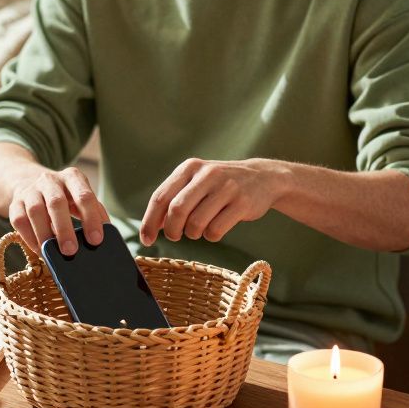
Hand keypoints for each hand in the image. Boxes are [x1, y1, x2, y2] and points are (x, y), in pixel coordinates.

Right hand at [8, 166, 109, 255]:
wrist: (30, 181)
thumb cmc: (64, 196)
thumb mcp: (80, 197)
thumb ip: (94, 213)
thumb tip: (106, 239)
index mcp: (72, 177)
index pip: (84, 196)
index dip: (91, 218)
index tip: (96, 240)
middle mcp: (50, 180)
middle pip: (56, 203)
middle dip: (64, 229)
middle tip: (71, 251)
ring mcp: (30, 191)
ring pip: (35, 212)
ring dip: (44, 235)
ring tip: (53, 254)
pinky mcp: (15, 203)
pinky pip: (19, 221)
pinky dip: (29, 237)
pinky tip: (40, 250)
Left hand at [140, 158, 284, 245]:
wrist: (262, 178)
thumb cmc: (220, 185)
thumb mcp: (196, 182)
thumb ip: (173, 199)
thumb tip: (151, 227)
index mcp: (189, 168)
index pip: (161, 197)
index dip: (149, 222)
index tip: (146, 239)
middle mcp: (207, 174)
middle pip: (176, 211)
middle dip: (171, 230)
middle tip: (175, 236)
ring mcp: (226, 187)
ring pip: (195, 224)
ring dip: (193, 234)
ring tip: (199, 229)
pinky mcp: (242, 203)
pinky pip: (215, 230)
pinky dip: (211, 236)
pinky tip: (216, 228)